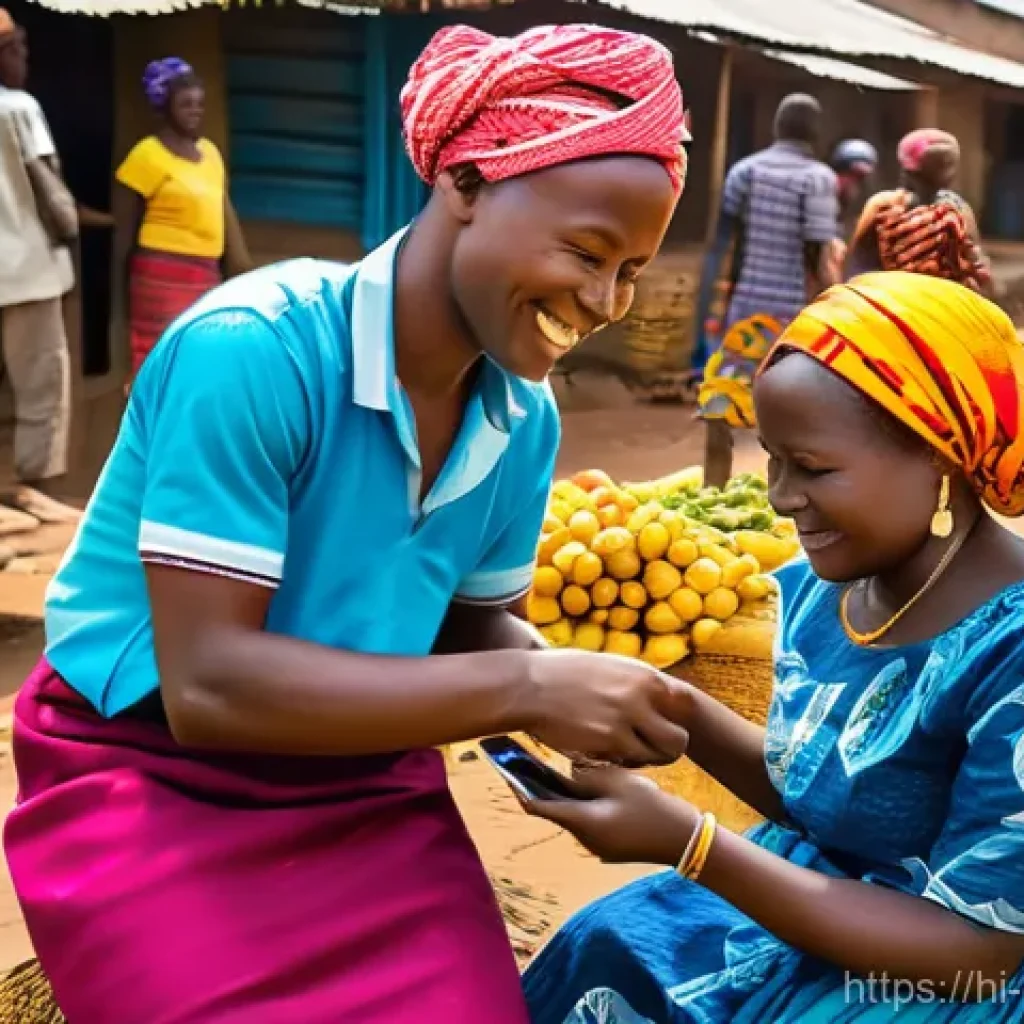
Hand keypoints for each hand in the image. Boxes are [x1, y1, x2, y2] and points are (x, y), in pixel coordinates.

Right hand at [521, 650, 690, 766]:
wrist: (529, 686)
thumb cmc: (561, 674)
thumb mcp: (608, 666)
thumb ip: (634, 683)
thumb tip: (654, 695)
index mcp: (644, 675)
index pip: (683, 705)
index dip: (673, 720)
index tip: (660, 727)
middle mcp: (642, 696)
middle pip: (680, 738)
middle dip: (668, 749)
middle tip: (649, 750)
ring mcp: (628, 720)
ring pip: (660, 756)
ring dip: (647, 761)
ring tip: (626, 754)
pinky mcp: (609, 742)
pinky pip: (632, 763)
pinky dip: (624, 765)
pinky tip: (606, 755)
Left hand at [524, 765, 699, 865]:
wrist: (684, 840)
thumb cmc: (652, 809)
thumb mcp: (619, 782)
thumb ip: (588, 774)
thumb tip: (567, 768)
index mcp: (581, 822)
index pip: (538, 805)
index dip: (519, 785)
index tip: (505, 767)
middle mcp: (582, 837)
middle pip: (553, 808)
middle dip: (539, 785)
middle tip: (524, 760)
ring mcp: (596, 843)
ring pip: (570, 812)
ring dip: (560, 792)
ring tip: (548, 765)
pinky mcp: (609, 841)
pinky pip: (585, 817)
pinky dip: (578, 800)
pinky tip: (581, 781)